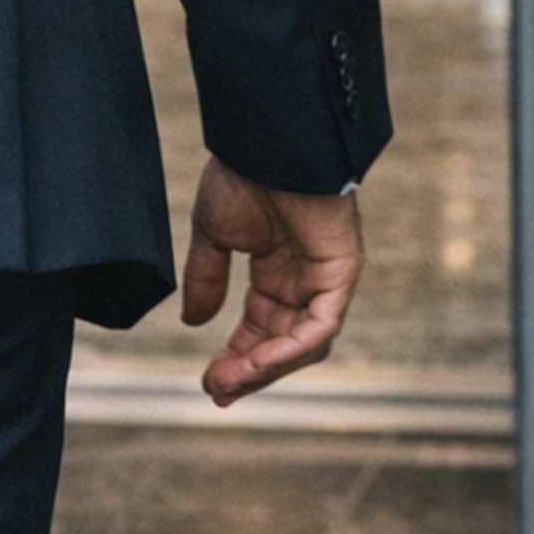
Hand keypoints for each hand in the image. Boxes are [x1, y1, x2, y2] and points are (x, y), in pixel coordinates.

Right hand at [181, 156, 363, 407]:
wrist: (265, 142)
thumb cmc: (242, 174)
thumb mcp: (213, 235)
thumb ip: (206, 279)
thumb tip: (192, 322)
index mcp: (276, 270)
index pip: (260, 329)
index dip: (236, 357)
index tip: (208, 380)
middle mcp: (303, 279)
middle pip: (282, 344)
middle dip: (249, 370)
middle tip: (217, 391)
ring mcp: (325, 278)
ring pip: (302, 343)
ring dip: (266, 367)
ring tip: (229, 381)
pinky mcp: (341, 273)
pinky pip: (319, 325)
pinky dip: (290, 348)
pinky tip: (258, 361)